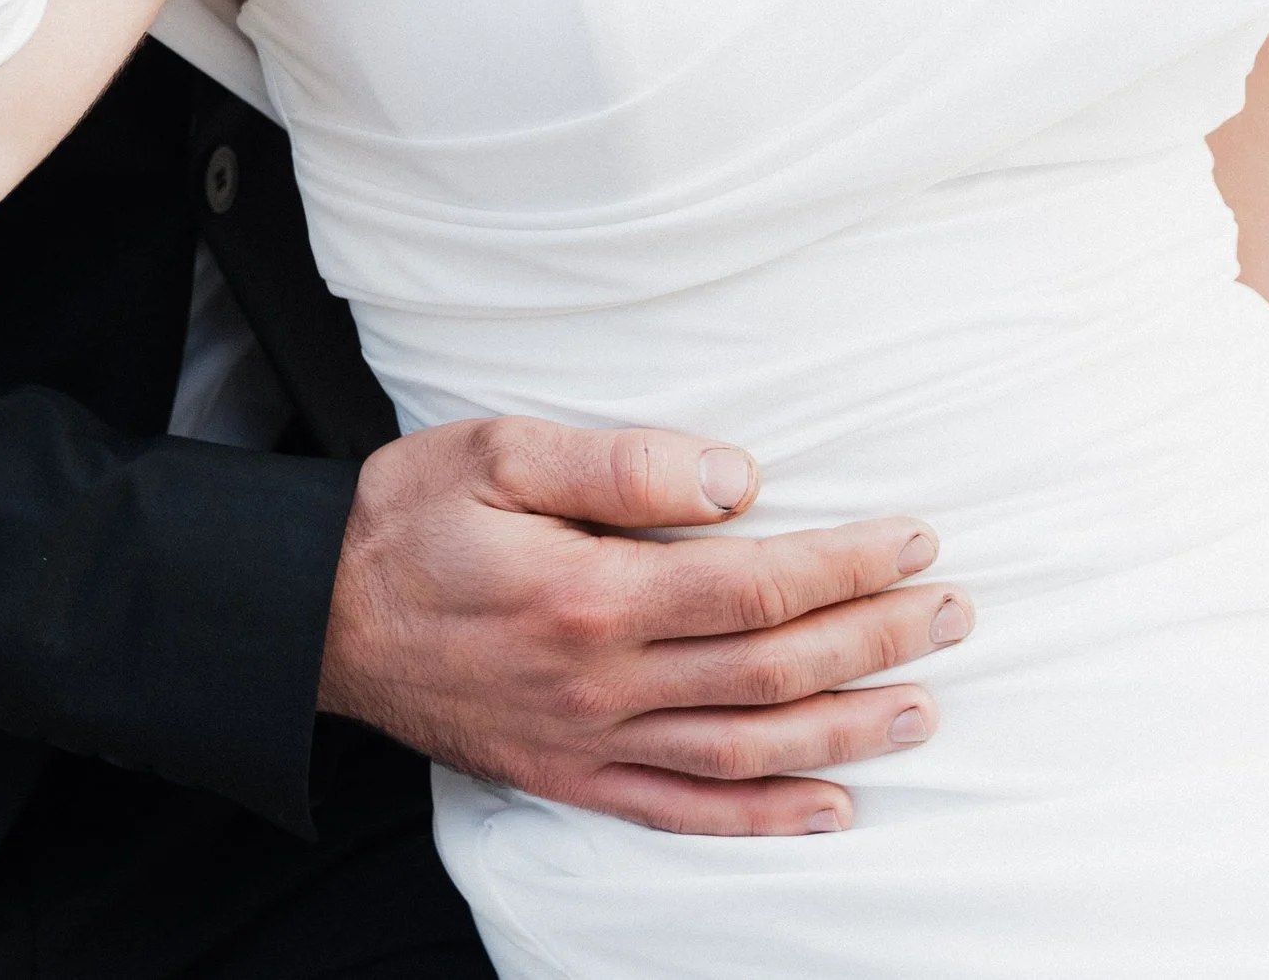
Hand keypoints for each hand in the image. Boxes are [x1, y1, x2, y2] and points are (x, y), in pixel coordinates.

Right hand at [318, 419, 967, 836]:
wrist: (313, 613)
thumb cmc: (410, 516)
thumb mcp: (499, 450)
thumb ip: (622, 465)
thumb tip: (739, 478)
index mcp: (593, 596)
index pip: (756, 587)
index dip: (847, 565)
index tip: (915, 540)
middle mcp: (603, 684)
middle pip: (771, 672)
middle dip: (876, 639)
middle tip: (955, 612)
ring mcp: (590, 744)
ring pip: (746, 751)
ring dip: (846, 730)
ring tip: (923, 704)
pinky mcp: (570, 779)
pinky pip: (684, 813)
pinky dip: (765, 817)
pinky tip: (832, 805)